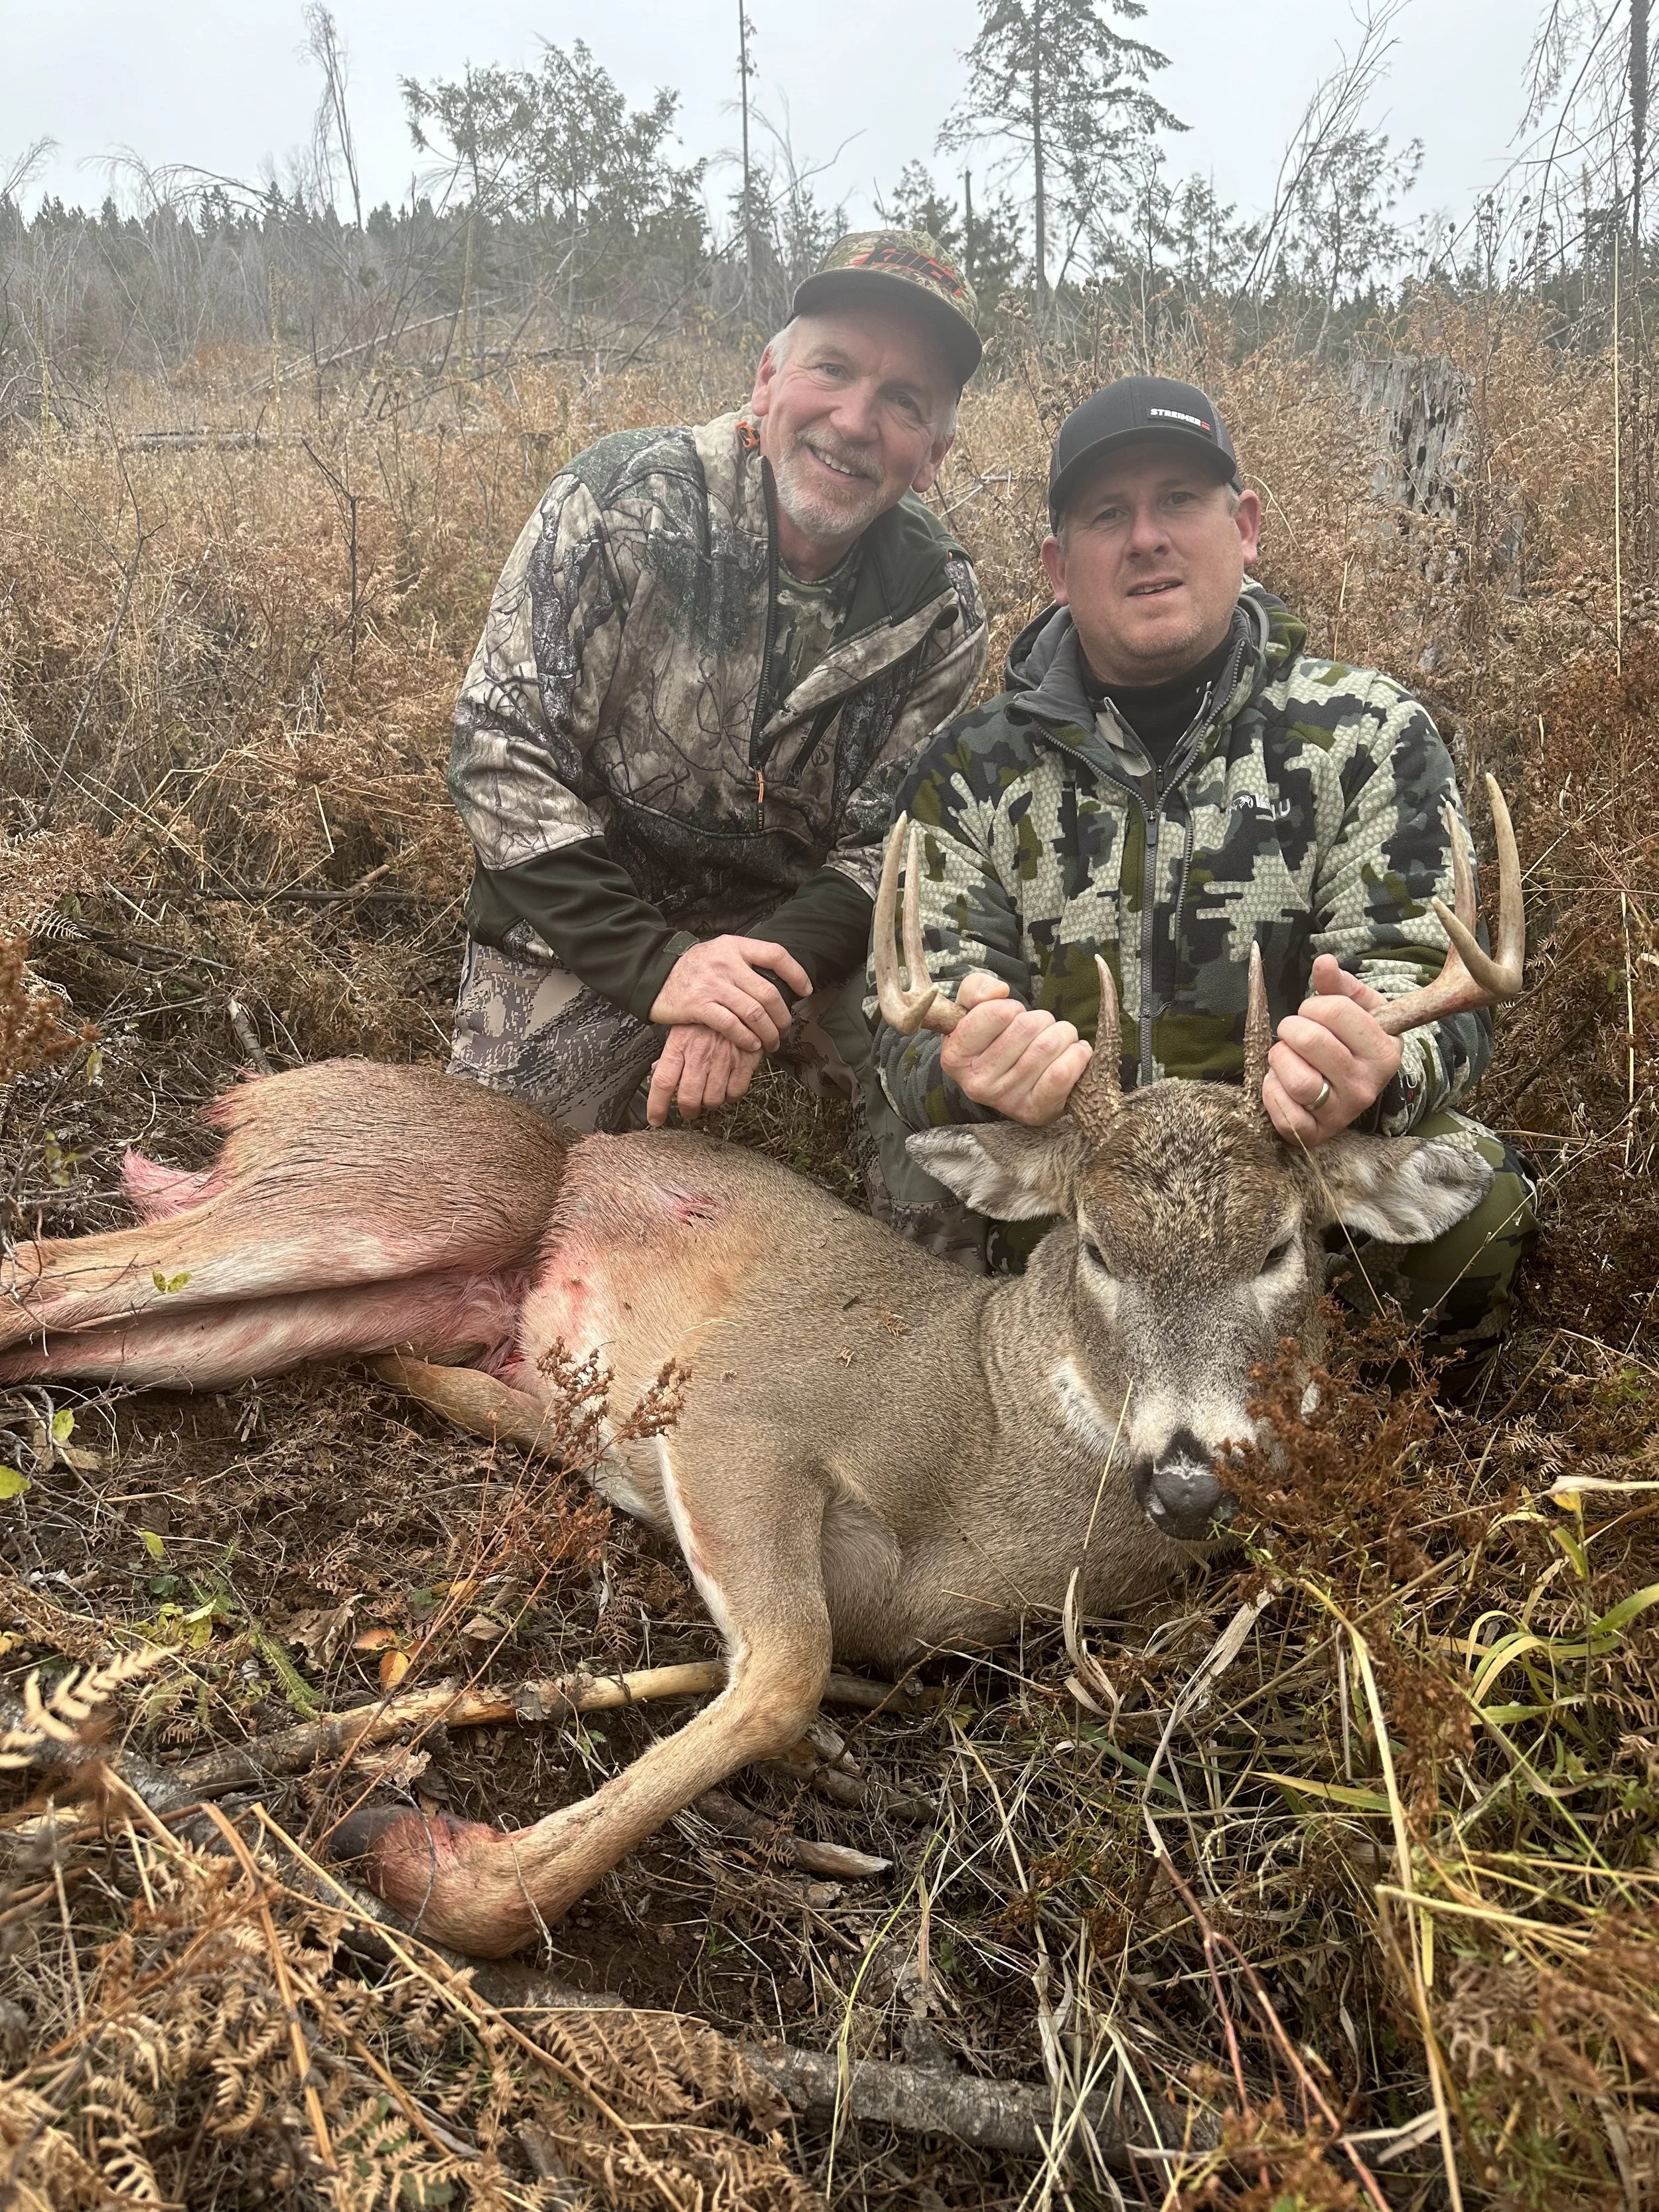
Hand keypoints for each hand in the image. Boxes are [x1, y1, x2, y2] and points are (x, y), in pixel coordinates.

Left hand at [646, 1025, 760, 1127]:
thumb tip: (656, 1072)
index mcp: (680, 1044)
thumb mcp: (682, 1028)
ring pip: (713, 1100)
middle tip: (689, 1110)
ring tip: (709, 1094)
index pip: (663, 1082)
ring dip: (709, 1103)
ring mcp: (724, 1059)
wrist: (740, 1000)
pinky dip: (730, 1096)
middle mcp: (700, 1053)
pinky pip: (735, 1093)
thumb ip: (670, 1054)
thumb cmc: (707, 1017)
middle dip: (688, 1111)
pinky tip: (727, 1086)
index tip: (656, 1119)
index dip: (657, 1107)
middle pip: (689, 1098)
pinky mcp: (745, 1062)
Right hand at [649, 936, 812, 1052]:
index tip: (805, 991)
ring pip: (754, 1013)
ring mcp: (712, 984)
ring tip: (771, 1042)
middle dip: (783, 1017)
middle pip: (769, 992)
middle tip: (784, 1029)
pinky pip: (732, 1025)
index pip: (775, 955)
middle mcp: (726, 962)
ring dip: (768, 1033)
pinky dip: (746, 1038)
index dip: (796, 974)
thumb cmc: (692, 968)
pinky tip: (751, 1045)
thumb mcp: (719, 952)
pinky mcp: (699, 1005)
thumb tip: (779, 980)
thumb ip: (745, 961)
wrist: (652, 975)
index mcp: (735, 946)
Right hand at [938, 970, 1093, 1126]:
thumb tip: (999, 992)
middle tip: (1038, 1029)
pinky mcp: (1036, 1111)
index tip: (1011, 1016)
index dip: (1011, 1007)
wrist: (1011, 1080)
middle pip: (1027, 1027)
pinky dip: (1077, 1055)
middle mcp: (977, 1084)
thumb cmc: (993, 1038)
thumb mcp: (973, 1008)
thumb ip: (976, 988)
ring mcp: (1007, 1101)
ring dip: (1062, 1033)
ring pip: (1049, 1045)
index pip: (997, 1013)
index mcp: (955, 1057)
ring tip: (1056, 1039)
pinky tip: (1073, 1052)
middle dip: (1040, 1019)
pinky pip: (1062, 1074)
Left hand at [1263, 954, 1402, 1147]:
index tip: (1314, 1013)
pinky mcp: (1315, 1134)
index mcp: (1384, 1051)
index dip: (1313, 1006)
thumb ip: (1338, 985)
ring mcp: (1342, 1113)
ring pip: (1297, 1080)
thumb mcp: (1356, 1010)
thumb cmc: (1350, 1044)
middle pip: (1310, 1041)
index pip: (1335, 1011)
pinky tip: (1280, 1083)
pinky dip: (1272, 1092)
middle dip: (1291, 1029)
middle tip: (1294, 1033)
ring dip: (1280, 1060)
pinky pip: (1284, 1113)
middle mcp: (1367, 1085)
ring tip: (1287, 1057)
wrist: (1350, 1091)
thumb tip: (1324, 962)